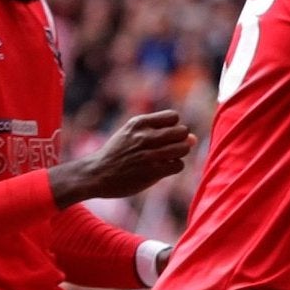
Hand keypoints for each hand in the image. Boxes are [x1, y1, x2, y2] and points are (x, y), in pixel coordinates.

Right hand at [49, 111, 195, 206]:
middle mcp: (143, 136)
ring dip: (179, 153)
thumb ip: (159, 132)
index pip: (173, 116)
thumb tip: (193, 137)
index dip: (174, 126)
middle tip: (170, 147)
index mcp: (138, 123)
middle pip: (182, 131)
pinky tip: (164, 168)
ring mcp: (148, 154)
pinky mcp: (152, 172)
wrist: (96, 173)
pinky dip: (175, 166)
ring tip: (167, 157)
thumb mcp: (131, 133)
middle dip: (181, 139)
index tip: (165, 135)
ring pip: (183, 148)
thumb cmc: (118, 153)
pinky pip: (178, 165)